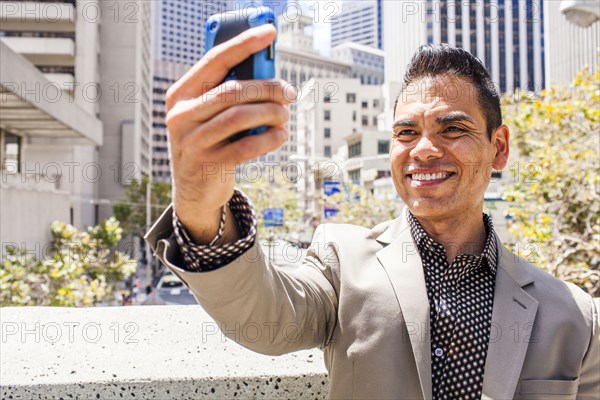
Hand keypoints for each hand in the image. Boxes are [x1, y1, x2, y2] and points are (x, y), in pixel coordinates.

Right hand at [165, 24, 295, 242]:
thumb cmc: (211, 141)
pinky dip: (270, 139)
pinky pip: (246, 146)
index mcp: (181, 93)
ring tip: (284, 116)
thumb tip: (268, 72)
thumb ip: (229, 93)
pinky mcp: (207, 165)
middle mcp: (181, 115)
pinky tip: (280, 135)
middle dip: (268, 89)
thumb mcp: (210, 115)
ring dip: (271, 114)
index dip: (244, 44)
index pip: (215, 60)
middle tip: (289, 93)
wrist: (195, 189)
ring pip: (241, 117)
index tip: (269, 32)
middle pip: (233, 91)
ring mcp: (192, 141)